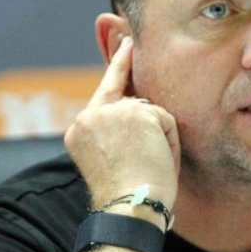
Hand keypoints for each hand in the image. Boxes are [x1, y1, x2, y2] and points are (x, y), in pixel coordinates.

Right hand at [64, 36, 179, 211]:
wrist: (128, 209)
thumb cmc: (127, 198)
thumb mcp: (114, 160)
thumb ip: (120, 131)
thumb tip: (145, 108)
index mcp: (80, 131)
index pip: (105, 91)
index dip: (119, 66)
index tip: (128, 42)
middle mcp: (90, 116)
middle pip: (132, 97)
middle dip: (151, 112)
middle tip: (146, 68)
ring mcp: (112, 111)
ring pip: (152, 114)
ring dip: (161, 140)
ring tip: (152, 168)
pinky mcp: (136, 112)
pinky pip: (166, 121)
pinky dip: (171, 143)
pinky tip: (159, 161)